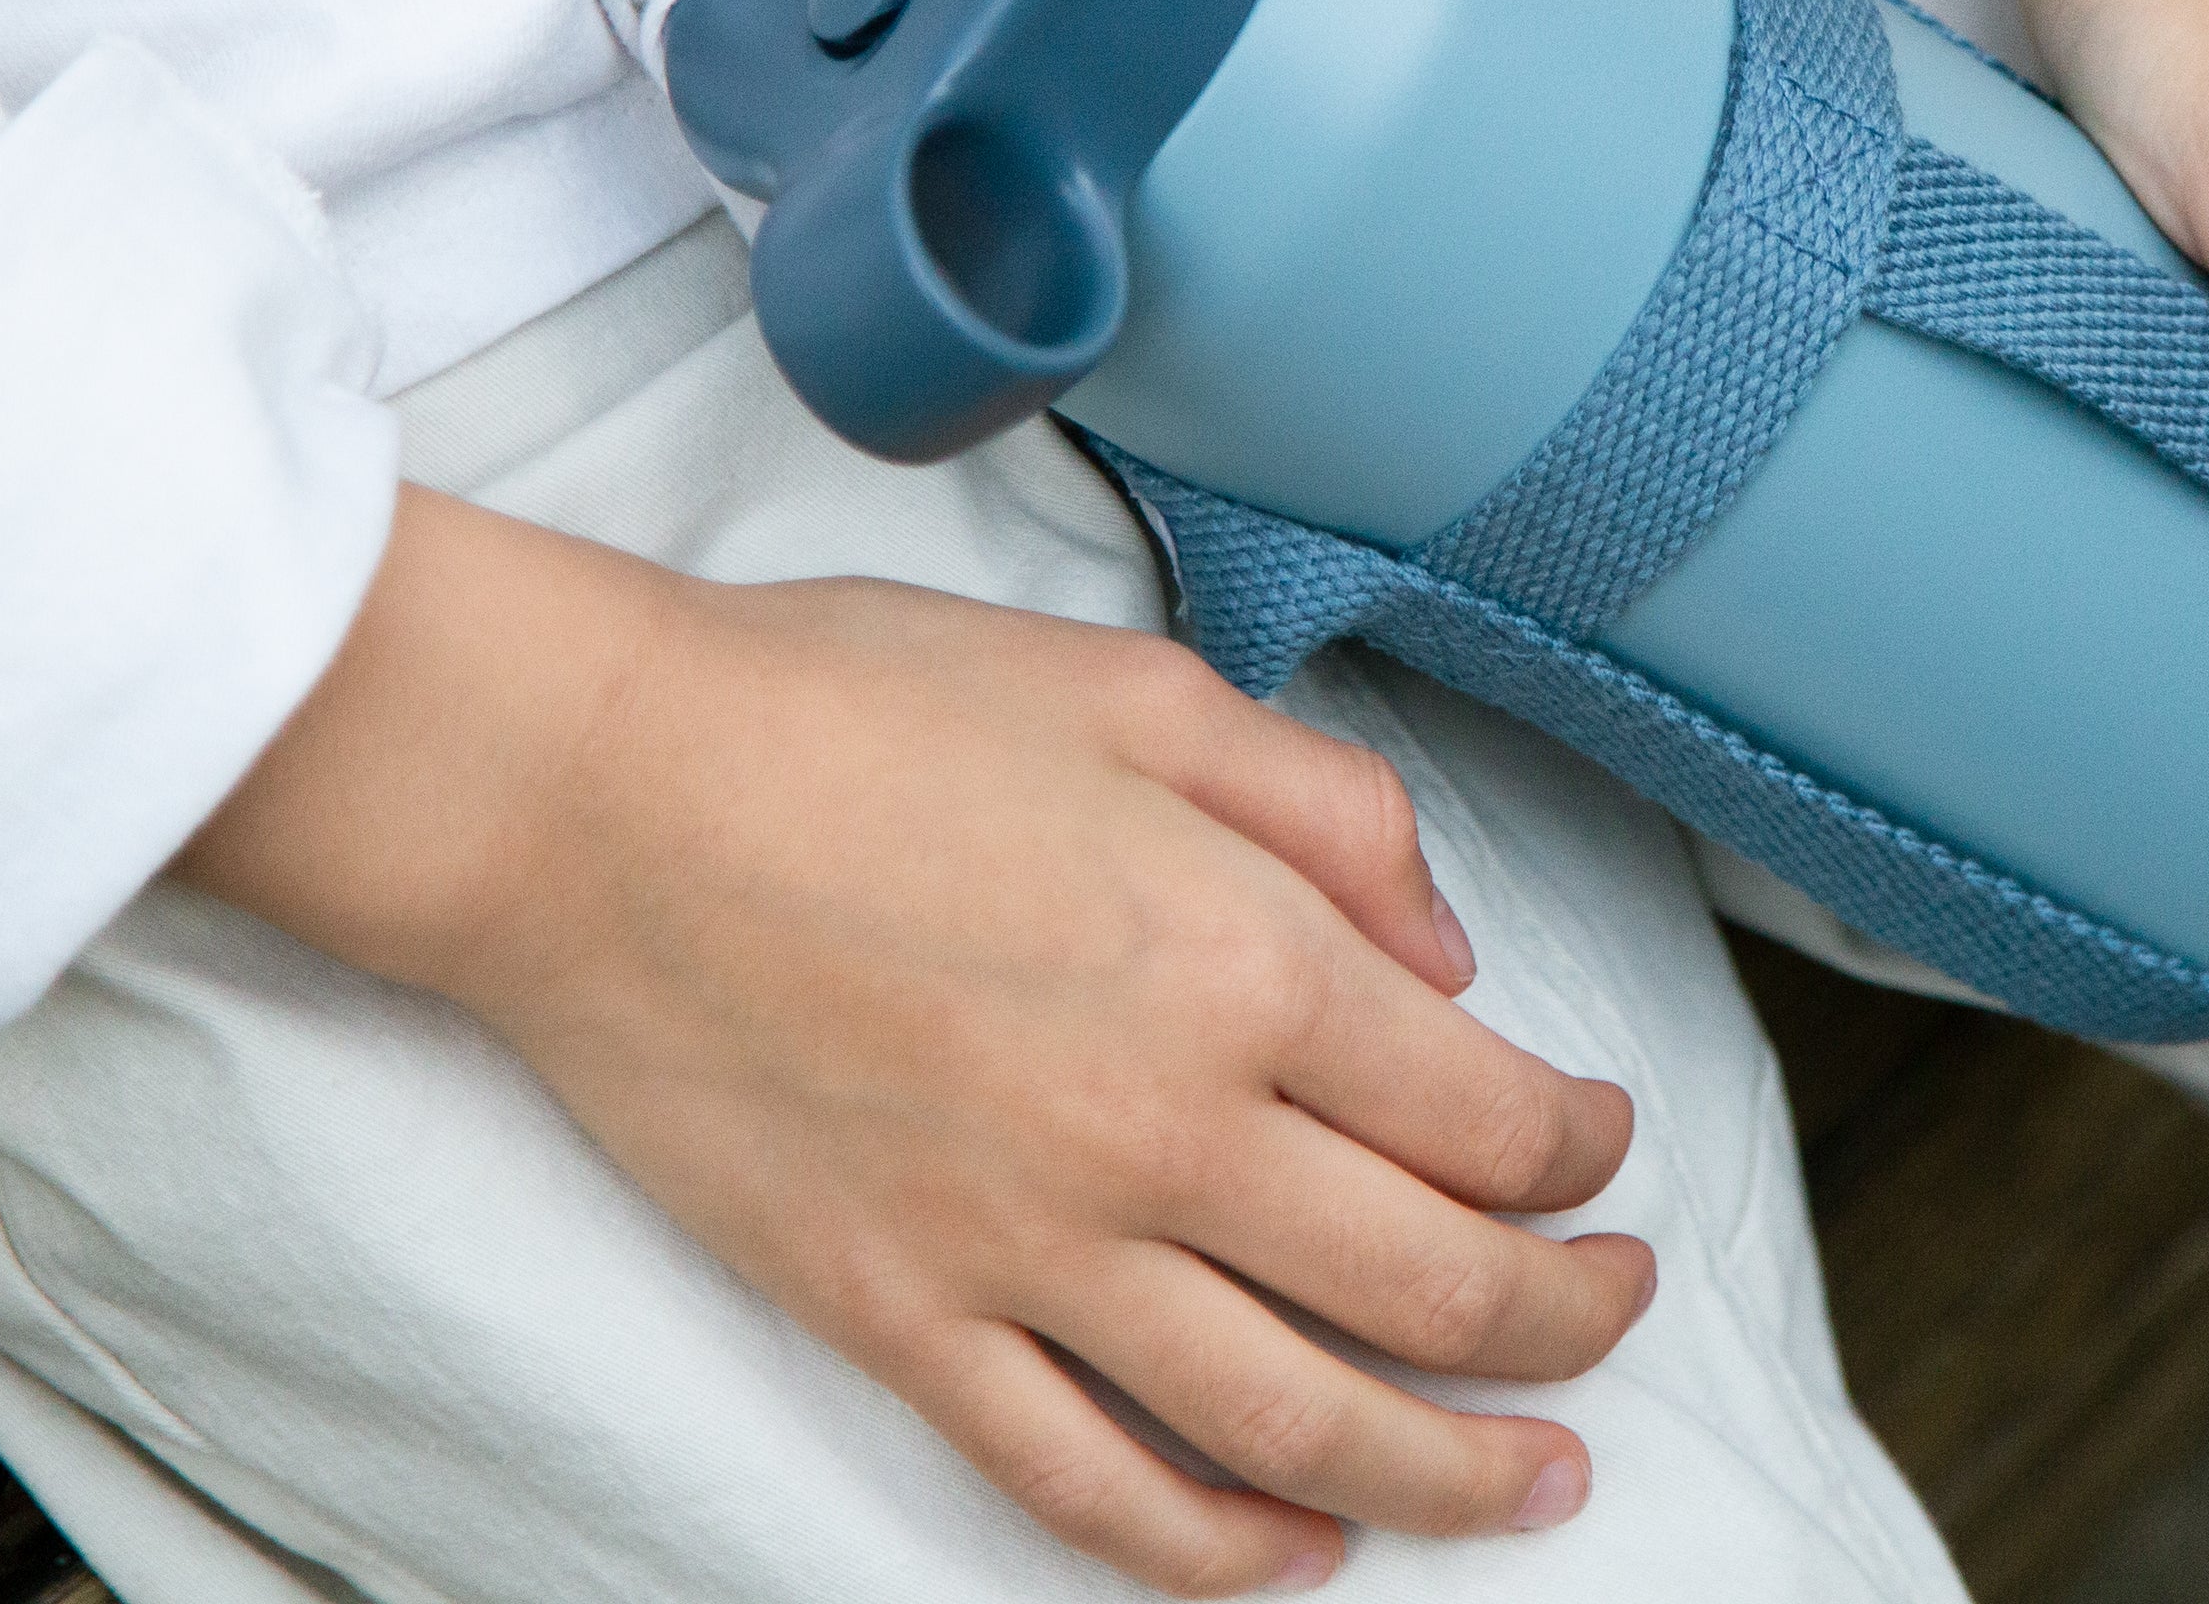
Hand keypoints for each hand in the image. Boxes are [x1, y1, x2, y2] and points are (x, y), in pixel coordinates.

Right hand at [178, 488, 1651, 1596]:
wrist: (591, 792)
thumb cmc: (855, 710)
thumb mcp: (1140, 691)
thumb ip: (1330, 819)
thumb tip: (1448, 963)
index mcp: (1242, 961)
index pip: (1490, 1117)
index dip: (1582, 1149)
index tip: (1602, 1144)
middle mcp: (1161, 1132)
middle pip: (1432, 1293)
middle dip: (1566, 1323)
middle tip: (1617, 1315)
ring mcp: (1025, 1250)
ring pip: (1293, 1424)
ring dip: (1445, 1472)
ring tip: (1533, 1484)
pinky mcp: (900, 1319)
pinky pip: (1083, 1482)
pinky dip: (1208, 1547)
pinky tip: (1293, 1551)